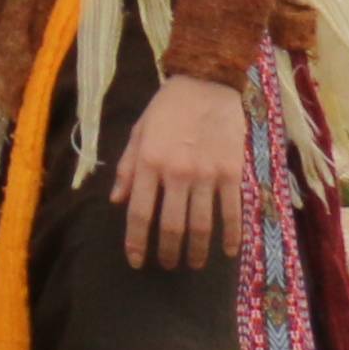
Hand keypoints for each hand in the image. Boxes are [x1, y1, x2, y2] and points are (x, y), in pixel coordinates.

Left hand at [115, 74, 251, 269]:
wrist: (206, 83)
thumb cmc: (166, 108)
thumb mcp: (138, 132)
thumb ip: (127, 169)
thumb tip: (116, 201)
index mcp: (148, 162)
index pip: (139, 213)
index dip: (136, 242)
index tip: (136, 261)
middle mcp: (176, 173)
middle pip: (171, 226)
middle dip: (168, 252)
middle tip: (167, 266)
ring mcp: (206, 174)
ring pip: (201, 225)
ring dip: (197, 251)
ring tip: (193, 264)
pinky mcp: (232, 173)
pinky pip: (232, 212)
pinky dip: (230, 236)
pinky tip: (226, 251)